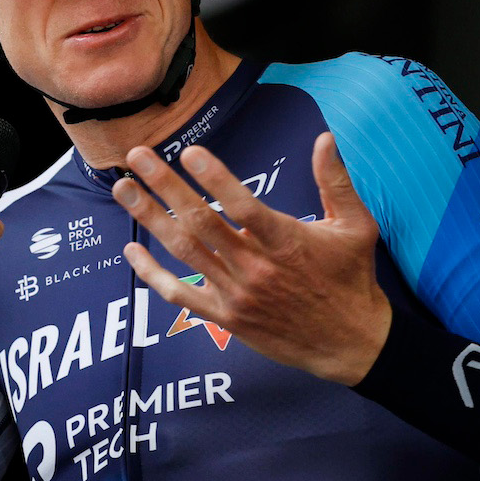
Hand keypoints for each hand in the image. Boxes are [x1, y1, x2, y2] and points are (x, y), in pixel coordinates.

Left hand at [109, 134, 390, 383]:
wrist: (350, 343)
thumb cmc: (352, 279)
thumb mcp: (355, 226)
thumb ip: (335, 181)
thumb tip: (324, 137)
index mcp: (286, 241)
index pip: (244, 206)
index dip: (216, 179)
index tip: (190, 152)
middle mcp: (255, 267)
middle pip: (201, 222)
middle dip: (165, 186)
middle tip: (137, 156)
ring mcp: (236, 293)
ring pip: (184, 251)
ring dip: (149, 217)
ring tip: (124, 188)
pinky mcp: (225, 316)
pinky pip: (179, 294)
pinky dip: (151, 274)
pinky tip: (131, 249)